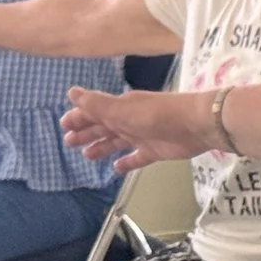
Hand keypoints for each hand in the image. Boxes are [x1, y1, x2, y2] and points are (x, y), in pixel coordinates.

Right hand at [61, 87, 214, 172]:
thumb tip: (71, 92)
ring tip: (86, 155)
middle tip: (69, 142)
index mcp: (121, 108)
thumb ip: (97, 104)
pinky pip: (137, 158)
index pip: (94, 111)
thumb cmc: (158, 115)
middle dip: (86, 133)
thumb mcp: (123, 109)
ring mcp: (143, 136)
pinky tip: (116, 168)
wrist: (197, 124)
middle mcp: (130, 120)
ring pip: (117, 142)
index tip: (64, 125)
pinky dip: (126, 162)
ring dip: (102, 147)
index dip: (79, 117)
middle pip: (103, 127)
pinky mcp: (155, 151)